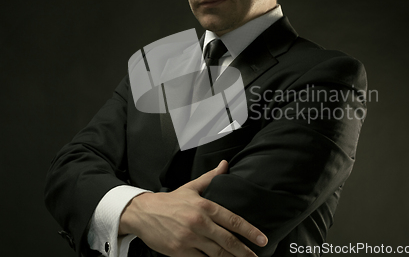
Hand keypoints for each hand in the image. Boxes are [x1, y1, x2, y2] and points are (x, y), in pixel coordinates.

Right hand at [119, 160, 267, 256]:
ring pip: (216, 253)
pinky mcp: (180, 251)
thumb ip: (211, 178)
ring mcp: (189, 238)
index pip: (233, 220)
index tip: (262, 239)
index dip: (250, 231)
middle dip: (244, 251)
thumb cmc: (169, 201)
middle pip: (228, 241)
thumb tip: (225, 164)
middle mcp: (199, 222)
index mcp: (205, 206)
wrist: (143, 212)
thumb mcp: (191, 187)